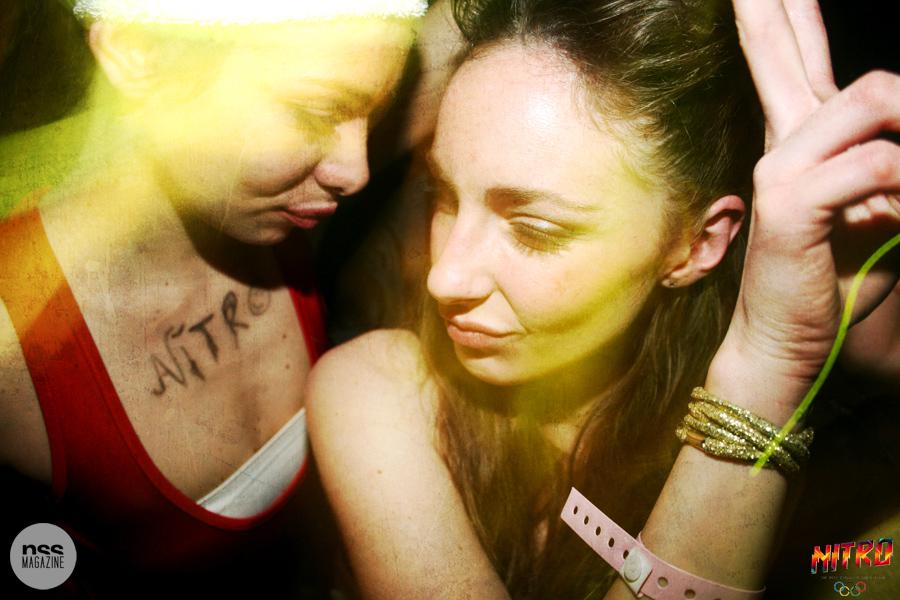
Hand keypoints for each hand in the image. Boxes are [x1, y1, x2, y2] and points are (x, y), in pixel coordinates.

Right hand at [716, 0, 899, 403]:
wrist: (790, 343)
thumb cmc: (840, 279)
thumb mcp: (883, 208)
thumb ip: (888, 160)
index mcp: (804, 141)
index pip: (792, 62)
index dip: (780, 18)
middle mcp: (785, 143)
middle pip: (789, 55)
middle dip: (777, 12)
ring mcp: (781, 168)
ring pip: (873, 98)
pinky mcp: (790, 203)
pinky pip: (878, 165)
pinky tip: (899, 219)